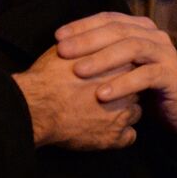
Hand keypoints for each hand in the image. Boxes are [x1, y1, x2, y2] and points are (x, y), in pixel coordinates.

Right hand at [12, 46, 140, 149]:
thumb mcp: (70, 48)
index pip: (135, 66)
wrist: (38, 105)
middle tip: (106, 93)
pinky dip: (120, 135)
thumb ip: (89, 45)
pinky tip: (105, 131)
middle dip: (125, 90)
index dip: (121, 71)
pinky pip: (129, 137)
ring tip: (103, 112)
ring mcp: (124, 113)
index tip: (111, 75)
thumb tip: (89, 41)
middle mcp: (128, 87)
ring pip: (135, 112)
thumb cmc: (50, 76)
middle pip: (138, 88)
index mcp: (120, 63)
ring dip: (123, 113)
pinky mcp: (115, 136)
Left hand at [55, 12, 176, 149]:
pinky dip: (122, 83)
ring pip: (131, 48)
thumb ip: (104, 54)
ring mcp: (164, 53)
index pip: (108, 19)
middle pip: (117, 30)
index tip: (57, 37)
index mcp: (139, 28)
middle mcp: (153, 35)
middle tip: (63, 51)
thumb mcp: (122, 67)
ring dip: (102, 59)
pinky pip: (145, 76)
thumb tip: (65, 49)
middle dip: (87, 40)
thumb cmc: (144, 87)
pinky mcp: (171, 75)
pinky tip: (102, 95)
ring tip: (79, 71)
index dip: (82, 25)